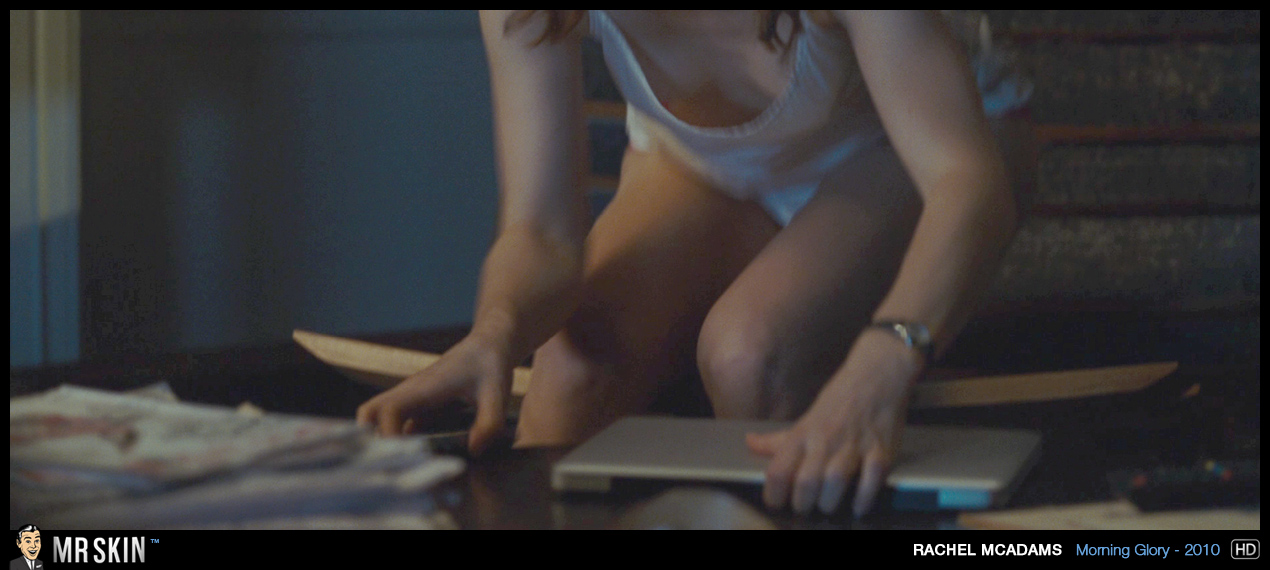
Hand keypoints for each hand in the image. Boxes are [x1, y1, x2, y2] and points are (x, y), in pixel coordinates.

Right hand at [356, 335, 512, 454]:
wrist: (487, 346)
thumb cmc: (489, 366)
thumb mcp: (496, 394)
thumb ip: (488, 423)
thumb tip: (473, 451)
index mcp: (424, 388)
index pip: (389, 411)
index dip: (388, 435)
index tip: (401, 458)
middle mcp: (410, 393)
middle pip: (369, 414)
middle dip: (368, 440)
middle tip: (385, 468)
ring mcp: (412, 400)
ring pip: (379, 420)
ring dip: (382, 442)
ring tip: (397, 471)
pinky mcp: (419, 408)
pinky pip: (398, 426)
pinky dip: (398, 443)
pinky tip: (415, 462)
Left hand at [746, 330, 922, 516]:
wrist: (878, 373)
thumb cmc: (840, 398)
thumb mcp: (806, 418)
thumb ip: (780, 439)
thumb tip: (750, 443)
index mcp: (804, 433)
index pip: (779, 469)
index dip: (773, 493)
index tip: (776, 502)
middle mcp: (826, 439)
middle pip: (806, 481)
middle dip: (802, 503)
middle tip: (804, 507)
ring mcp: (854, 444)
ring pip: (835, 480)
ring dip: (829, 501)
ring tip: (828, 505)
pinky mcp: (881, 449)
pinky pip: (872, 478)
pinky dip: (865, 497)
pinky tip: (858, 505)